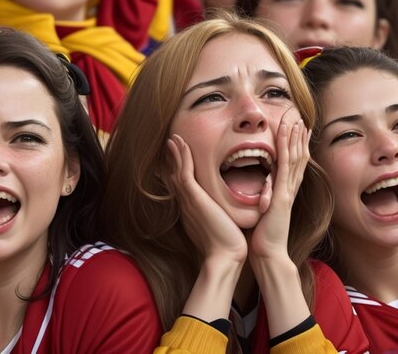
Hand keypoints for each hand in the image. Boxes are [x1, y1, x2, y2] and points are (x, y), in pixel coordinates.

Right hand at [167, 134, 246, 264]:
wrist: (225, 256)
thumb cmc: (227, 246)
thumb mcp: (221, 228)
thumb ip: (219, 218)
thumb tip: (224, 214)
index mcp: (192, 211)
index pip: (182, 188)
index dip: (177, 173)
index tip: (176, 163)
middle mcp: (186, 204)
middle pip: (175, 177)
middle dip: (172, 161)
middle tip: (170, 146)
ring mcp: (188, 200)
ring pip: (177, 171)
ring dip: (176, 154)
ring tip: (173, 140)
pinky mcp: (194, 197)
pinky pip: (184, 171)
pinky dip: (182, 157)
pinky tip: (180, 144)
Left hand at [248, 108, 310, 263]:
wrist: (267, 254)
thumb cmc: (263, 237)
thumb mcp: (264, 212)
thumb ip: (266, 198)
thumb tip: (262, 189)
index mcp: (285, 192)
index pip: (293, 164)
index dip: (296, 146)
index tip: (296, 130)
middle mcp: (289, 189)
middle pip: (298, 157)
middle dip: (298, 137)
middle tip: (299, 117)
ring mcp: (287, 191)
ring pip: (294, 157)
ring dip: (294, 137)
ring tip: (295, 119)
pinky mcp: (282, 194)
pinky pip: (285, 165)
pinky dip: (286, 147)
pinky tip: (286, 134)